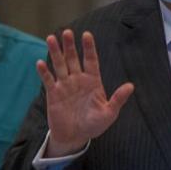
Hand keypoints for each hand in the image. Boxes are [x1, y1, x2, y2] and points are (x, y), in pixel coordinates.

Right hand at [37, 29, 133, 155]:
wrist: (76, 137)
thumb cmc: (94, 125)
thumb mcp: (109, 113)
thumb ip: (118, 99)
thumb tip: (131, 86)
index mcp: (92, 81)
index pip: (91, 60)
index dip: (89, 48)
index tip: (87, 34)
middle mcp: (78, 79)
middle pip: (73, 58)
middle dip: (70, 46)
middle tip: (67, 32)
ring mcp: (65, 85)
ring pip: (59, 65)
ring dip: (55, 52)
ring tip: (51, 38)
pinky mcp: (53, 94)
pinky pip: (48, 80)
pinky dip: (44, 72)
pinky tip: (40, 63)